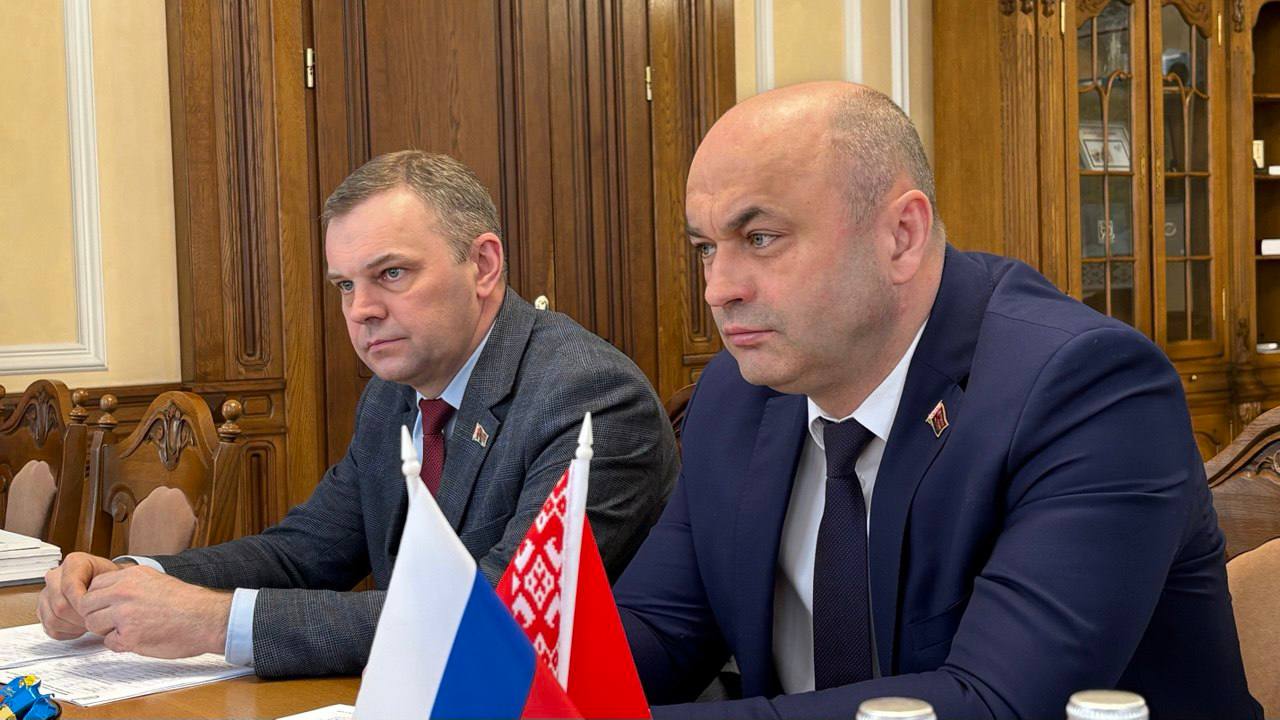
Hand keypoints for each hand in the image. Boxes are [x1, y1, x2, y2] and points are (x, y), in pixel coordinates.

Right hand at [37, 552, 126, 639]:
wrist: (109, 585)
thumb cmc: (112, 580)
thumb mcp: (114, 577)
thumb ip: (104, 588)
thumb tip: (96, 604)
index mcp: (73, 563)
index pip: (69, 587)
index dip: (83, 603)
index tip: (97, 610)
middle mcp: (55, 576)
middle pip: (60, 605)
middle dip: (80, 617)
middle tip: (96, 620)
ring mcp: (47, 594)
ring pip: (54, 619)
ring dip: (74, 626)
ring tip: (89, 623)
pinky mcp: (44, 610)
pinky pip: (51, 628)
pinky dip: (67, 632)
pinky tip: (80, 626)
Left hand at [77, 566, 231, 658]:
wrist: (206, 618)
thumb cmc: (187, 603)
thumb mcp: (156, 580)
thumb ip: (130, 584)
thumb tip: (108, 593)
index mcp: (131, 576)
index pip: (94, 586)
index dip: (99, 599)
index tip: (108, 606)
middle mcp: (124, 592)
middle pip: (86, 605)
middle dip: (97, 615)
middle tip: (114, 621)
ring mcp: (125, 614)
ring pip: (92, 624)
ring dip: (106, 630)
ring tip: (129, 629)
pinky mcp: (129, 635)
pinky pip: (108, 642)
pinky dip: (120, 644)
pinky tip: (139, 638)